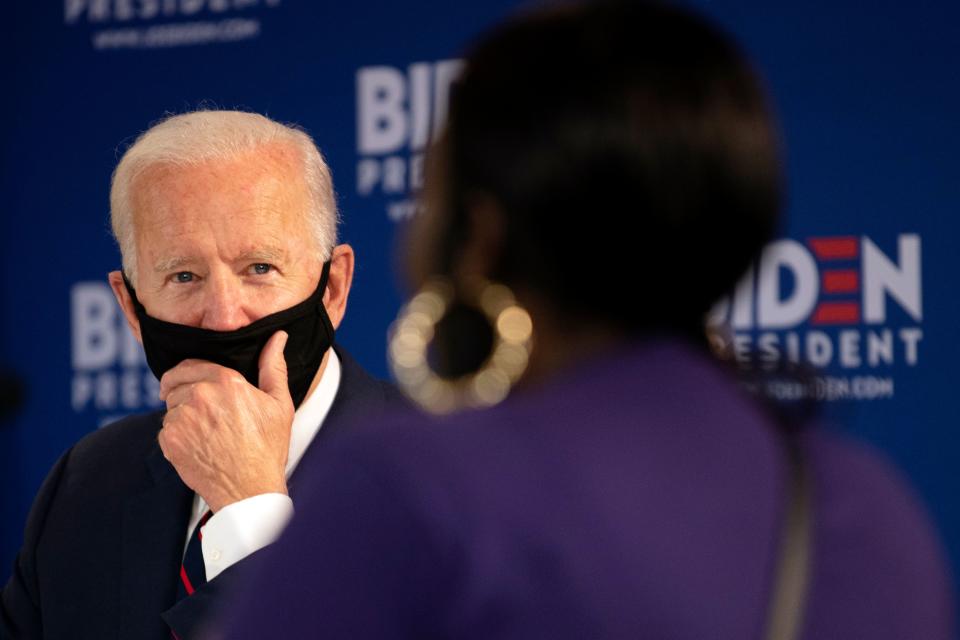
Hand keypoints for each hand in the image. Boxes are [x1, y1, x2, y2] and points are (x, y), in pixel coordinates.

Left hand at [157, 331, 294, 511]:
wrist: (249, 490)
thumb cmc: (268, 448)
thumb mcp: (279, 404)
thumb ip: (274, 367)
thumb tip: (278, 337)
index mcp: (226, 381)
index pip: (190, 364)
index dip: (189, 373)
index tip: (191, 382)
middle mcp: (200, 395)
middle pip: (173, 382)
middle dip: (180, 390)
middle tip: (195, 408)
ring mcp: (181, 419)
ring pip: (169, 407)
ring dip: (180, 415)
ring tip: (203, 431)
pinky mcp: (169, 441)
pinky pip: (164, 429)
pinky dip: (175, 436)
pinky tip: (197, 445)